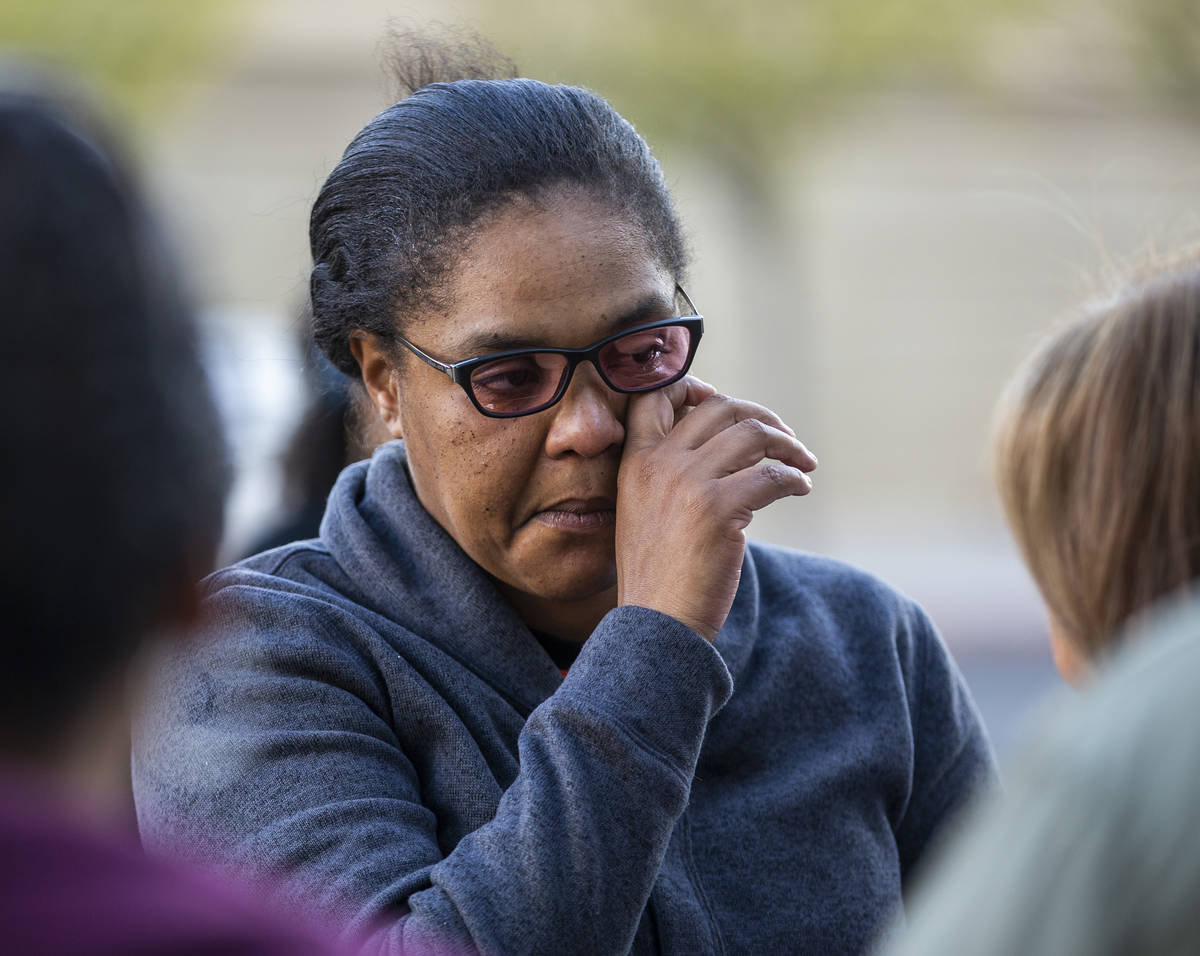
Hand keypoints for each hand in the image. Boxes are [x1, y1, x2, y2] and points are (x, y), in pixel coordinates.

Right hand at [616, 376, 816, 640]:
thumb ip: (670, 475)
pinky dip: (795, 478)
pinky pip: (772, 476)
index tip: (723, 399)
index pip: (655, 396)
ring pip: (752, 434)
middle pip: (719, 407)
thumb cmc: (658, 574)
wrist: (657, 623)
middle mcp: (659, 464)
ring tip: (804, 462)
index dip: (694, 387)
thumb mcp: (644, 511)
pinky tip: (801, 489)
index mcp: (635, 462)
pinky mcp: (720, 509)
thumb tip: (727, 447)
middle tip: (783, 436)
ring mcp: (689, 483)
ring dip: (787, 444)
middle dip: (759, 415)